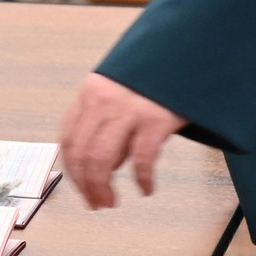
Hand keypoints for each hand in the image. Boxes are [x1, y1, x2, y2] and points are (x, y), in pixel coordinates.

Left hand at [58, 73, 186, 209]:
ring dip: (102, 188)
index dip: (71, 170)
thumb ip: (106, 121)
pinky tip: (146, 189)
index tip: (80, 188)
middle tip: (96, 203)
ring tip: (111, 202)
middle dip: (85, 186)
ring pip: (102, 160)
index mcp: (91, 93)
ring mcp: (130, 109)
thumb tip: (104, 165)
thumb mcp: (120, 89)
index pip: (67, 139)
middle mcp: (105, 100)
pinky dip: (142, 180)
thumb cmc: (156, 75)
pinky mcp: (157, 118)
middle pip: (81, 154)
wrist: (188, 52)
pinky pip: (141, 159)